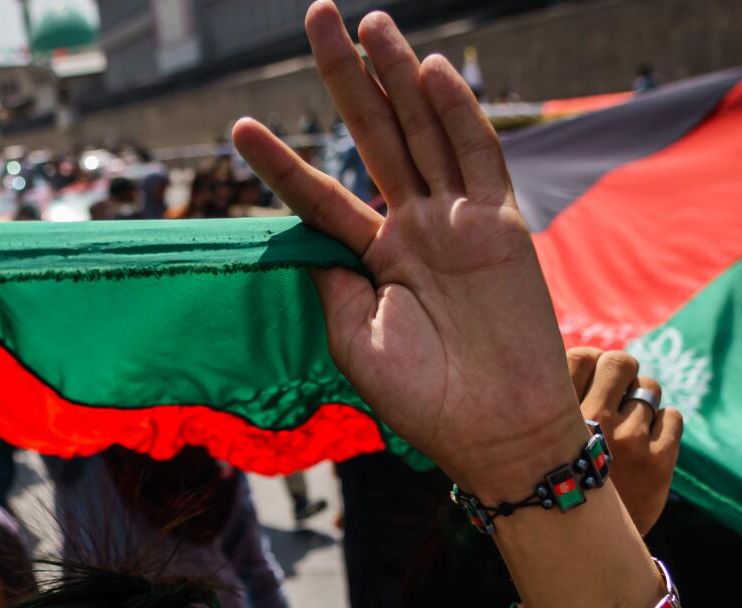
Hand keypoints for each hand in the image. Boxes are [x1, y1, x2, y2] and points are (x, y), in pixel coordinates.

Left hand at [233, 3, 585, 498]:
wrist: (494, 432)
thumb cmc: (425, 401)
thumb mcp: (356, 342)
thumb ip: (332, 284)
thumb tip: (305, 240)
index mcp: (375, 259)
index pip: (320, 197)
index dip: (281, 163)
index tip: (239, 128)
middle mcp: (415, 228)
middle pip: (373, 137)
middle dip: (344, 77)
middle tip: (316, 14)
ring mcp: (458, 221)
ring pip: (422, 131)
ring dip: (393, 75)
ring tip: (365, 23)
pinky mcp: (501, 225)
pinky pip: (476, 157)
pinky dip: (454, 114)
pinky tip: (425, 72)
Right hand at [566, 348, 679, 536]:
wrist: (583, 553)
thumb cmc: (555, 492)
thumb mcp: (539, 448)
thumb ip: (555, 405)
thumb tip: (589, 360)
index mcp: (555, 416)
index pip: (583, 356)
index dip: (592, 363)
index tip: (592, 380)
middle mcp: (591, 421)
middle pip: (621, 363)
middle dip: (623, 375)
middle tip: (618, 398)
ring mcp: (629, 439)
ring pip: (650, 390)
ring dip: (642, 406)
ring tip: (629, 434)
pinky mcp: (660, 460)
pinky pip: (673, 417)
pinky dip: (664, 429)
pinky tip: (646, 450)